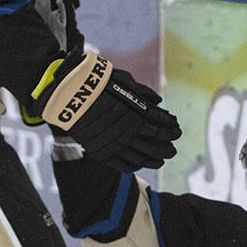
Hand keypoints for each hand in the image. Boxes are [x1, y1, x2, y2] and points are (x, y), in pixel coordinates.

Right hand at [32, 50, 180, 171]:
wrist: (69, 95)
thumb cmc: (97, 84)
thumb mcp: (123, 81)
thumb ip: (142, 92)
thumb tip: (159, 101)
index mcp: (135, 112)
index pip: (161, 125)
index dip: (171, 130)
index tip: (177, 131)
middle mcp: (127, 130)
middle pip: (154, 144)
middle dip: (166, 147)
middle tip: (173, 149)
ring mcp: (115, 143)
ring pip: (140, 157)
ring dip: (154, 159)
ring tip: (162, 160)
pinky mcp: (102, 152)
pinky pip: (123, 164)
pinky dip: (135, 166)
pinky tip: (141, 164)